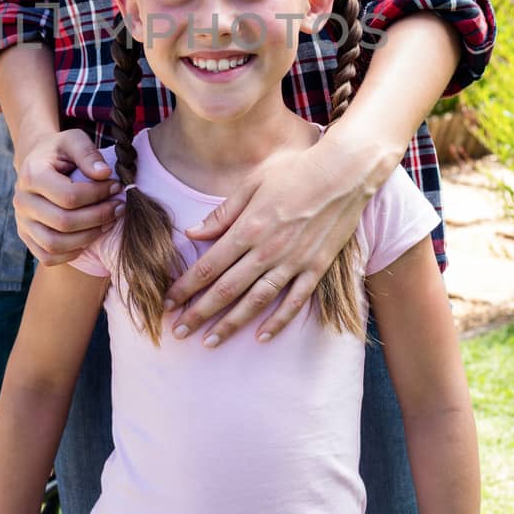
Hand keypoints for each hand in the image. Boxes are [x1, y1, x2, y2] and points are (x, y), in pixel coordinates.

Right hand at [14, 128, 120, 263]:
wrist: (37, 162)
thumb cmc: (59, 151)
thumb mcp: (73, 140)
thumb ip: (88, 153)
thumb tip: (104, 174)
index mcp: (31, 175)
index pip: (68, 196)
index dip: (97, 195)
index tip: (116, 186)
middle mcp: (22, 202)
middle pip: (63, 222)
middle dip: (98, 217)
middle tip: (118, 207)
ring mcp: (22, 222)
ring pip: (55, 244)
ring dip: (88, 237)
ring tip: (107, 223)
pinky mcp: (26, 237)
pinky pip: (48, 257)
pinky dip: (72, 252)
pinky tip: (89, 236)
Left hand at [165, 137, 372, 345]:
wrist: (345, 172)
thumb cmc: (296, 171)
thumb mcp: (252, 183)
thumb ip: (222, 213)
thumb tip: (192, 233)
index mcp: (248, 228)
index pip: (207, 266)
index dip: (185, 287)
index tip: (168, 302)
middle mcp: (267, 250)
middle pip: (226, 290)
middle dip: (199, 313)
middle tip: (178, 332)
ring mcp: (293, 262)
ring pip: (255, 301)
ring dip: (231, 324)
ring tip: (210, 342)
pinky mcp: (316, 268)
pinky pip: (294, 301)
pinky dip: (278, 321)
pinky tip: (261, 336)